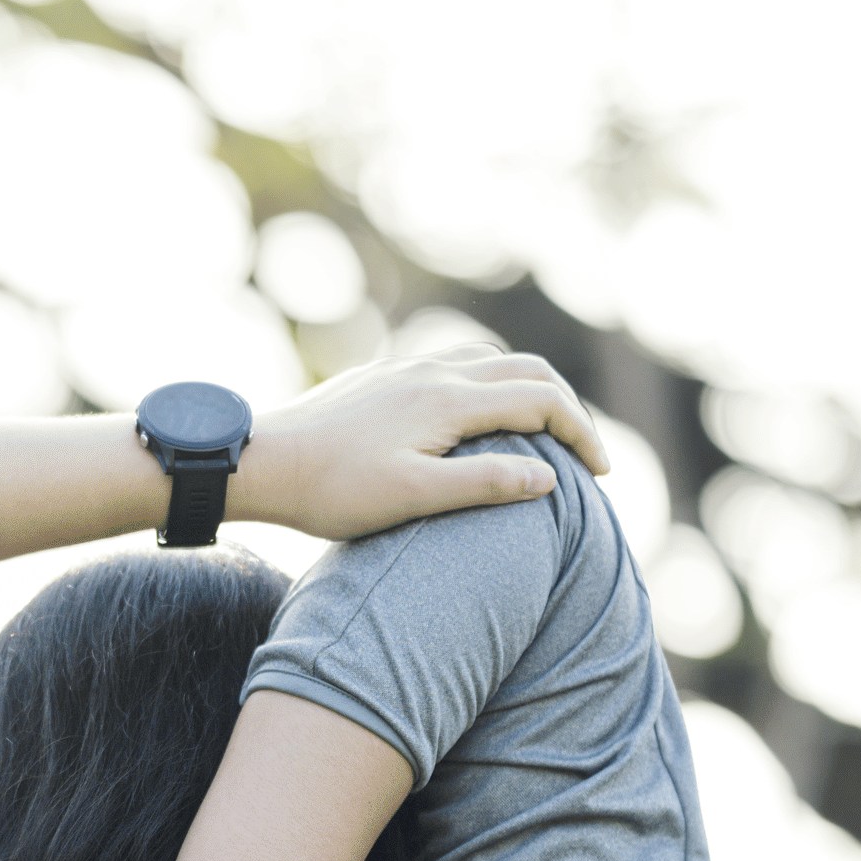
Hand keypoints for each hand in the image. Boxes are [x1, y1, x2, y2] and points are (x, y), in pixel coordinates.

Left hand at [233, 349, 606, 541]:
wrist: (261, 461)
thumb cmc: (332, 491)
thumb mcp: (414, 497)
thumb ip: (485, 484)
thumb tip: (549, 477)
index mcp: (449, 399)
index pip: (542, 401)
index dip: (581, 433)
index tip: (600, 474)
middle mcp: (434, 371)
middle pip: (527, 371)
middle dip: (567, 406)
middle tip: (585, 451)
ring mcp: (407, 369)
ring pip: (491, 363)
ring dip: (529, 391)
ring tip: (543, 433)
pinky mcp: (384, 378)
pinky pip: (456, 367)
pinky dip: (491, 387)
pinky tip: (479, 419)